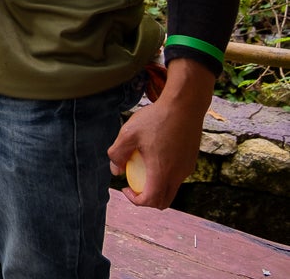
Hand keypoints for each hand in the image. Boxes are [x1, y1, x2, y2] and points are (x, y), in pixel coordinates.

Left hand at [107, 59, 215, 208]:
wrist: (184, 105)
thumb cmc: (155, 118)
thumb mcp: (128, 133)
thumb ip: (117, 154)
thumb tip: (115, 171)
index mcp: (163, 172)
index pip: (152, 201)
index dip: (136, 200)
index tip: (125, 187)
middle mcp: (179, 175)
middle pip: (164, 200)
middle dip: (147, 199)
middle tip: (133, 184)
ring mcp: (187, 167)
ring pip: (172, 187)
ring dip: (156, 185)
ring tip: (141, 165)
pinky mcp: (191, 159)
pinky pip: (177, 175)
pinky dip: (165, 174)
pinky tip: (153, 153)